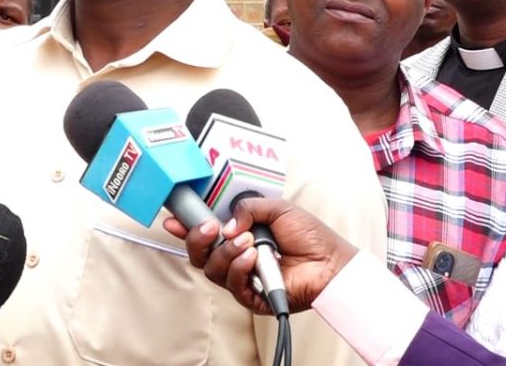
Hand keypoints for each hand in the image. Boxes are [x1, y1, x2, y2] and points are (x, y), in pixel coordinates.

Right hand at [164, 198, 357, 312]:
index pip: (206, 233)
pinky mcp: (252, 297)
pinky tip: (253, 258)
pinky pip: (232, 285)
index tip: (174, 219)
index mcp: (239, 235)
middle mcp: (236, 257)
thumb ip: (247, 208)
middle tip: (212, 228)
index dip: (187, 227)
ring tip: (249, 242)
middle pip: (200, 254)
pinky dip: (239, 268)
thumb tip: (226, 224)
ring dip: (227, 252)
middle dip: (198, 239)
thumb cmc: (310, 236)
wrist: (330, 262)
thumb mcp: (276, 209)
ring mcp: (243, 277)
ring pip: (213, 269)